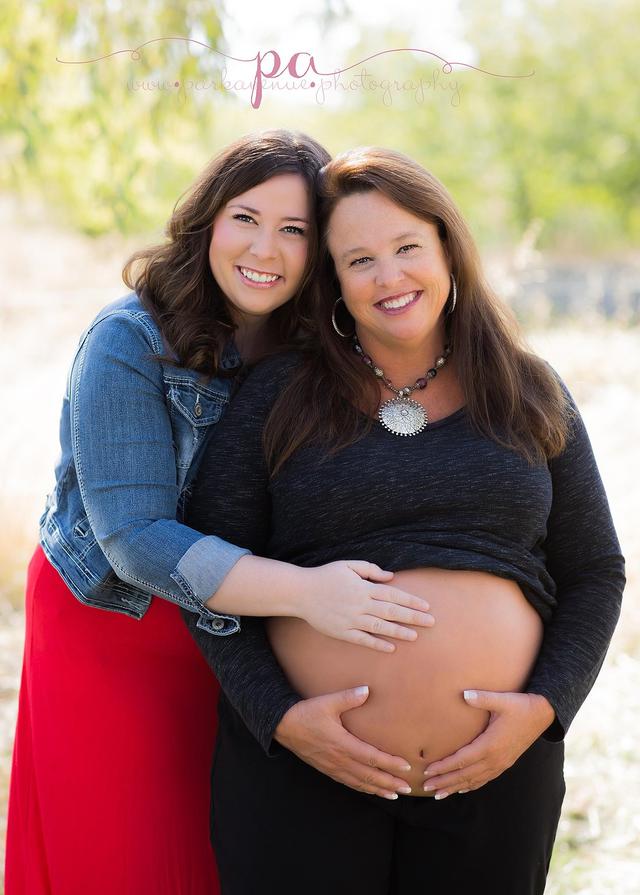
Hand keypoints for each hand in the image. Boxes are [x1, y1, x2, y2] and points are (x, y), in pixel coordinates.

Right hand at [274, 686, 413, 799]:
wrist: (284, 726)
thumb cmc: (306, 713)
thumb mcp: (327, 702)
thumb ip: (348, 697)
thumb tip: (367, 690)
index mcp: (342, 744)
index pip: (372, 757)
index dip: (390, 764)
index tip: (407, 767)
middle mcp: (339, 760)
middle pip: (370, 776)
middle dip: (390, 783)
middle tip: (408, 788)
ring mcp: (333, 767)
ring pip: (360, 783)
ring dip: (379, 789)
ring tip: (395, 794)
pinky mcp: (327, 769)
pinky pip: (349, 783)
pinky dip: (363, 788)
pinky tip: (372, 790)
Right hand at [297, 561, 434, 651]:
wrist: (301, 592)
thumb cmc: (325, 576)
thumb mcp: (348, 565)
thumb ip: (370, 570)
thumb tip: (390, 576)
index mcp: (363, 587)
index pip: (393, 595)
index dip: (410, 601)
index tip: (426, 607)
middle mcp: (360, 604)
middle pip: (391, 612)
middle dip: (412, 617)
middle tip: (431, 622)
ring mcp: (351, 619)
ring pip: (380, 627)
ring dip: (399, 632)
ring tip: (415, 636)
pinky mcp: (342, 632)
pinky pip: (363, 639)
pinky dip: (377, 644)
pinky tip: (391, 648)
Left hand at [421, 690, 555, 798]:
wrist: (542, 715)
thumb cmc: (520, 706)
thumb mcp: (502, 700)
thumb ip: (482, 698)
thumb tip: (464, 694)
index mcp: (490, 745)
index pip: (461, 760)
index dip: (444, 767)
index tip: (428, 771)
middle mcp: (494, 759)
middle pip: (464, 775)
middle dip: (444, 782)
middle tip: (426, 787)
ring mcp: (500, 764)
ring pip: (473, 781)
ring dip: (454, 787)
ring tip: (438, 794)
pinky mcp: (504, 764)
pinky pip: (484, 779)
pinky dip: (471, 786)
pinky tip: (461, 789)